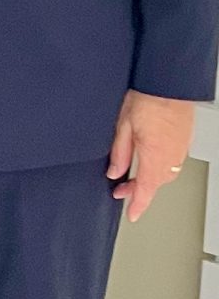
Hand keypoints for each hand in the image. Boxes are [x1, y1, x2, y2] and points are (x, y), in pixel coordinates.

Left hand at [108, 90, 196, 222]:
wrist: (169, 83)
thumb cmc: (146, 99)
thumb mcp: (122, 126)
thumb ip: (119, 152)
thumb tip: (115, 172)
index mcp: (154, 156)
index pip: (146, 189)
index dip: (138, 204)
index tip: (133, 214)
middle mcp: (171, 157)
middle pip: (156, 183)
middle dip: (139, 190)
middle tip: (122, 189)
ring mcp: (180, 150)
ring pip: (166, 174)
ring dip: (150, 178)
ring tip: (133, 176)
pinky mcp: (185, 141)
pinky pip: (173, 162)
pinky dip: (160, 167)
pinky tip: (149, 161)